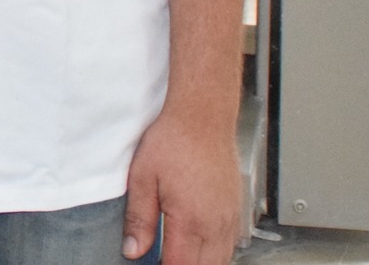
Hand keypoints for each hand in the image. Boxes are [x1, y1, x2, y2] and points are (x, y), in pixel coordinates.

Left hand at [123, 109, 240, 263]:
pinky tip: (198, 244)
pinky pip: (230, 245)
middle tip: (160, 259)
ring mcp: (229, 218)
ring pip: (220, 260)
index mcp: (190, 220)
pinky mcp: (236, 210)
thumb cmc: (173, 141)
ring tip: (177, 253)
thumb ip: (139, 219)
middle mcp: (215, 224)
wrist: (203, 117)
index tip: (150, 263)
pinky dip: (215, 252)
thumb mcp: (142, 178)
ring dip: (200, 262)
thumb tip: (132, 250)